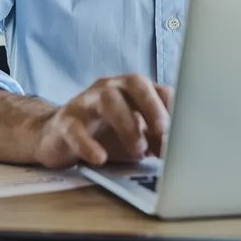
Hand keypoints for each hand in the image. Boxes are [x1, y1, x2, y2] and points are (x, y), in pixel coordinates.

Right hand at [33, 74, 172, 168]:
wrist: (57, 138)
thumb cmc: (104, 135)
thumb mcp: (136, 135)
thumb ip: (156, 138)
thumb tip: (181, 151)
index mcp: (132, 90)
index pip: (159, 89)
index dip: (173, 111)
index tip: (183, 134)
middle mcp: (110, 88)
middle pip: (135, 82)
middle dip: (153, 106)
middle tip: (163, 133)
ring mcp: (86, 102)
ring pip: (107, 100)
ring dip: (127, 125)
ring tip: (137, 151)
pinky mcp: (65, 121)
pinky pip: (75, 128)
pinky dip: (88, 144)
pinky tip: (99, 158)